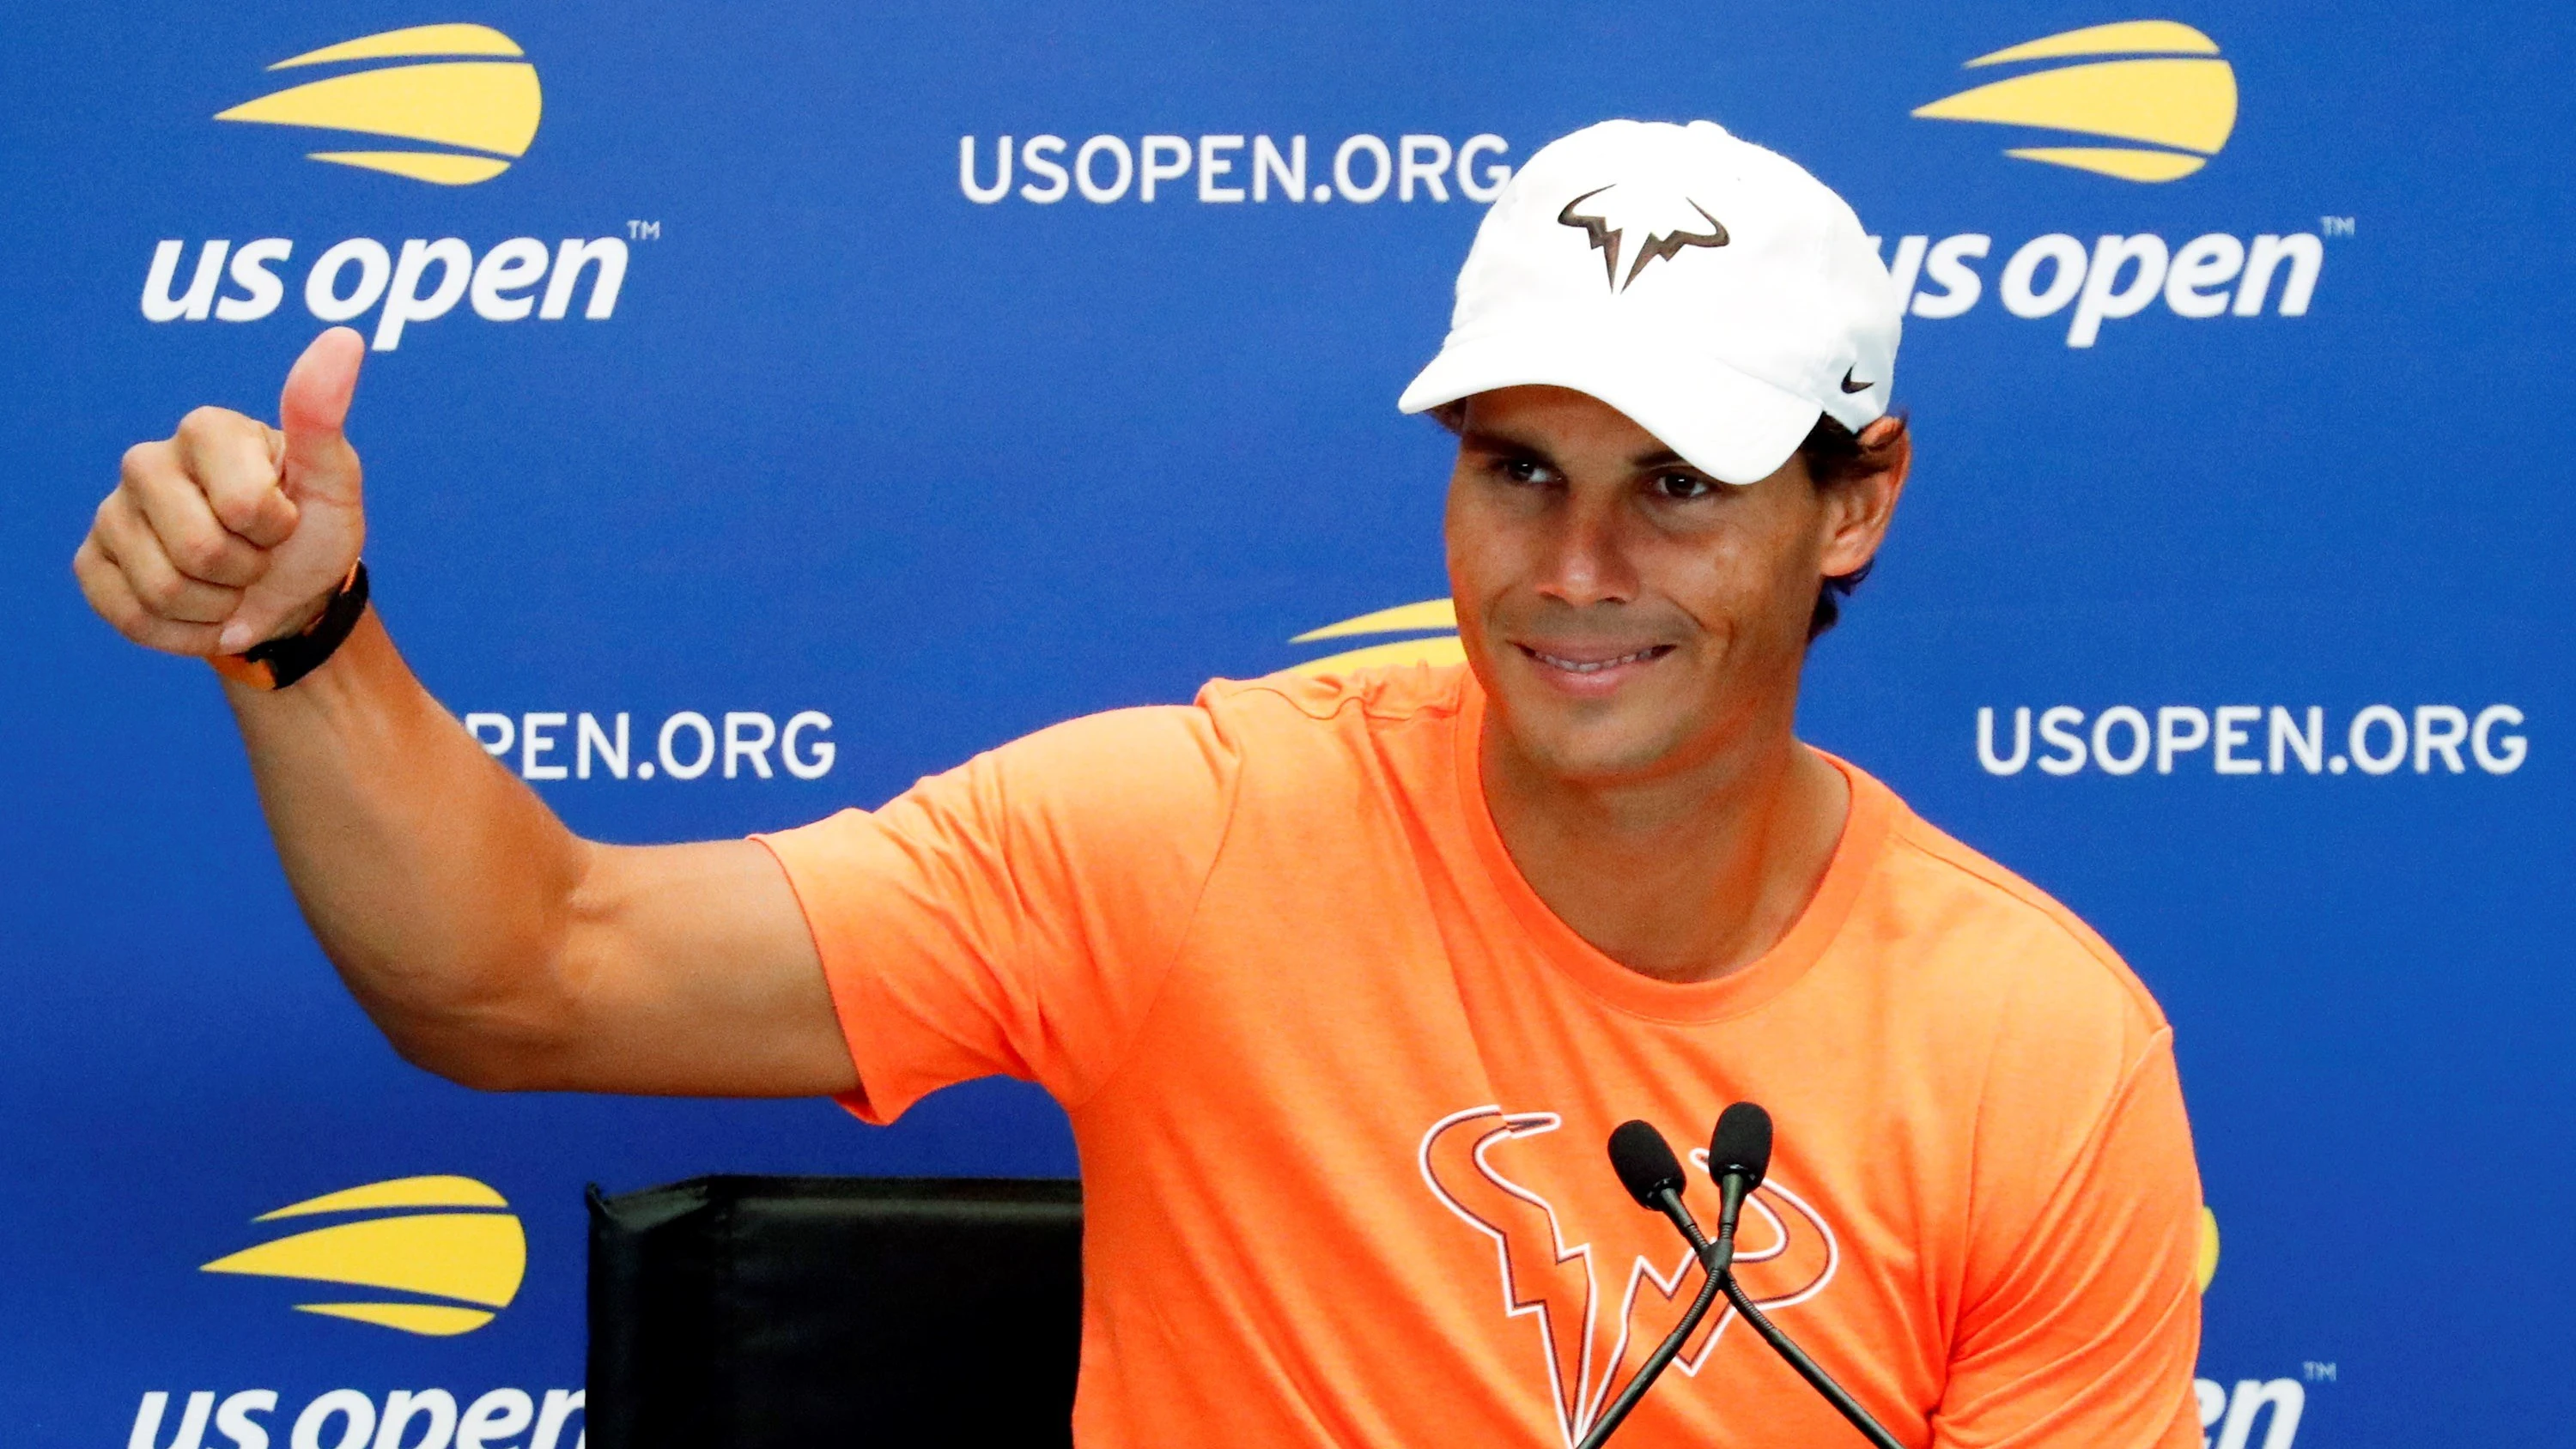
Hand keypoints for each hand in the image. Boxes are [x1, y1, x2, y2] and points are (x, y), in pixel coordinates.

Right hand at [75, 327, 367, 657]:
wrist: (286, 593)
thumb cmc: (310, 528)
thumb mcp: (333, 480)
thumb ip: (324, 415)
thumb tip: (344, 337)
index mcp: (205, 429)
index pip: (245, 506)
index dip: (277, 530)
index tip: (284, 519)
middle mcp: (146, 459)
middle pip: (199, 552)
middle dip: (248, 573)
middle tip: (258, 557)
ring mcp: (112, 511)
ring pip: (165, 591)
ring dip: (220, 608)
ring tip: (232, 584)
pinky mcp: (93, 562)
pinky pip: (132, 617)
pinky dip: (185, 634)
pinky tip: (204, 612)